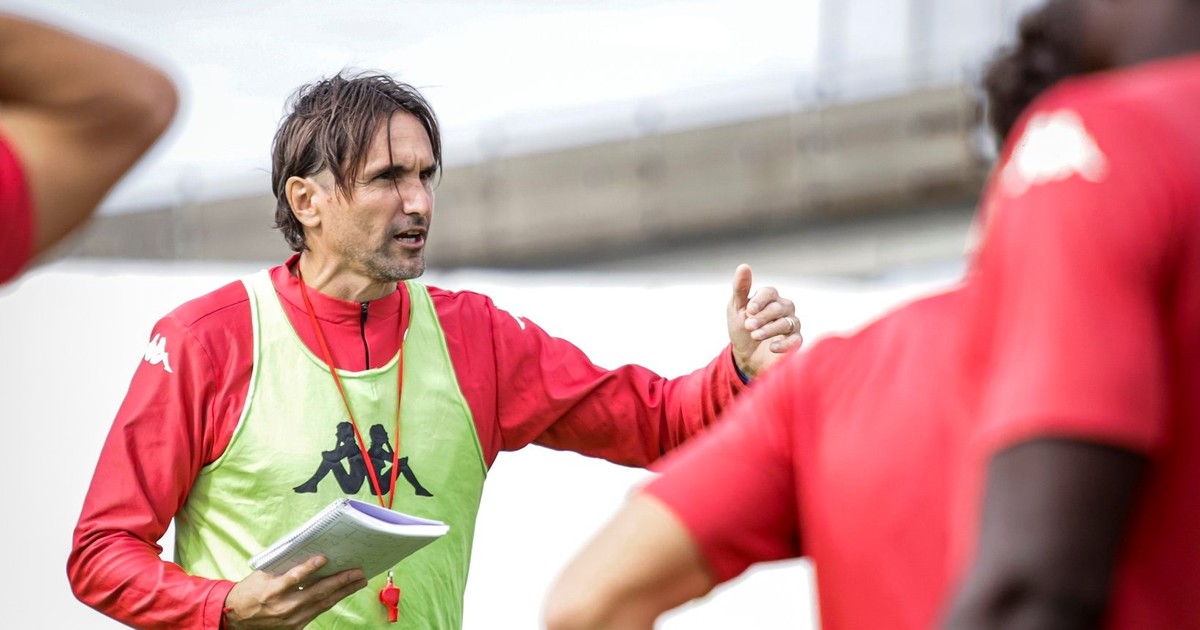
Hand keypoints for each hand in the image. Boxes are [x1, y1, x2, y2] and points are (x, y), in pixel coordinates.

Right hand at [224, 556, 368, 628]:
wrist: (235, 618)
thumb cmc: (249, 592)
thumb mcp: (262, 575)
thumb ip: (284, 567)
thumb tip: (309, 552)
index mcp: (273, 590)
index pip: (295, 578)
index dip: (310, 567)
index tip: (325, 558)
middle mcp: (284, 606)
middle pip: (318, 592)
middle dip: (341, 581)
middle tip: (358, 572)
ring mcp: (292, 619)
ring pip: (323, 603)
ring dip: (343, 591)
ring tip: (358, 581)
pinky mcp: (295, 626)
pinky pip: (318, 611)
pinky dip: (331, 601)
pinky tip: (343, 592)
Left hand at [727, 264, 801, 378]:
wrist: (745, 355)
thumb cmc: (741, 329)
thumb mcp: (736, 308)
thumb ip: (740, 288)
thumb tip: (744, 266)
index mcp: (770, 298)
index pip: (770, 292)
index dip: (760, 300)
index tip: (749, 310)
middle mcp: (784, 309)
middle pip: (779, 307)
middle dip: (763, 316)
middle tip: (748, 325)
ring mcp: (792, 324)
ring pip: (787, 323)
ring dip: (770, 329)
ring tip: (755, 336)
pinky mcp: (795, 342)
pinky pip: (796, 340)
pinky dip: (784, 344)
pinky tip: (772, 347)